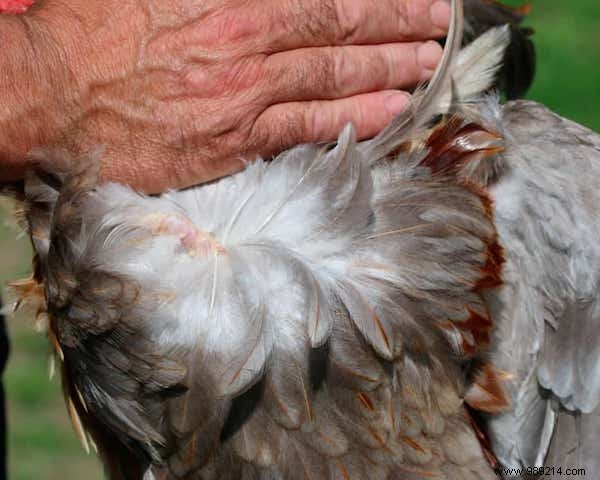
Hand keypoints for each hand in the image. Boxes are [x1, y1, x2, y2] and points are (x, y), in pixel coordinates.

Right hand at [9, 0, 449, 191]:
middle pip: (342, 37)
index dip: (381, 2)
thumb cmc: (94, 32)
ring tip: (426, 72)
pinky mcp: (233, 145)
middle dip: (399, 34)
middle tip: (438, 34)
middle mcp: (250, 50)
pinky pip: (306, 131)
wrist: (52, 97)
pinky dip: (350, 122)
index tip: (417, 3)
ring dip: (388, 76)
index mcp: (233, 3)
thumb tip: (281, 1)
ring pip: (334, 85)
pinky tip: (386, 116)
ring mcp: (246, 101)